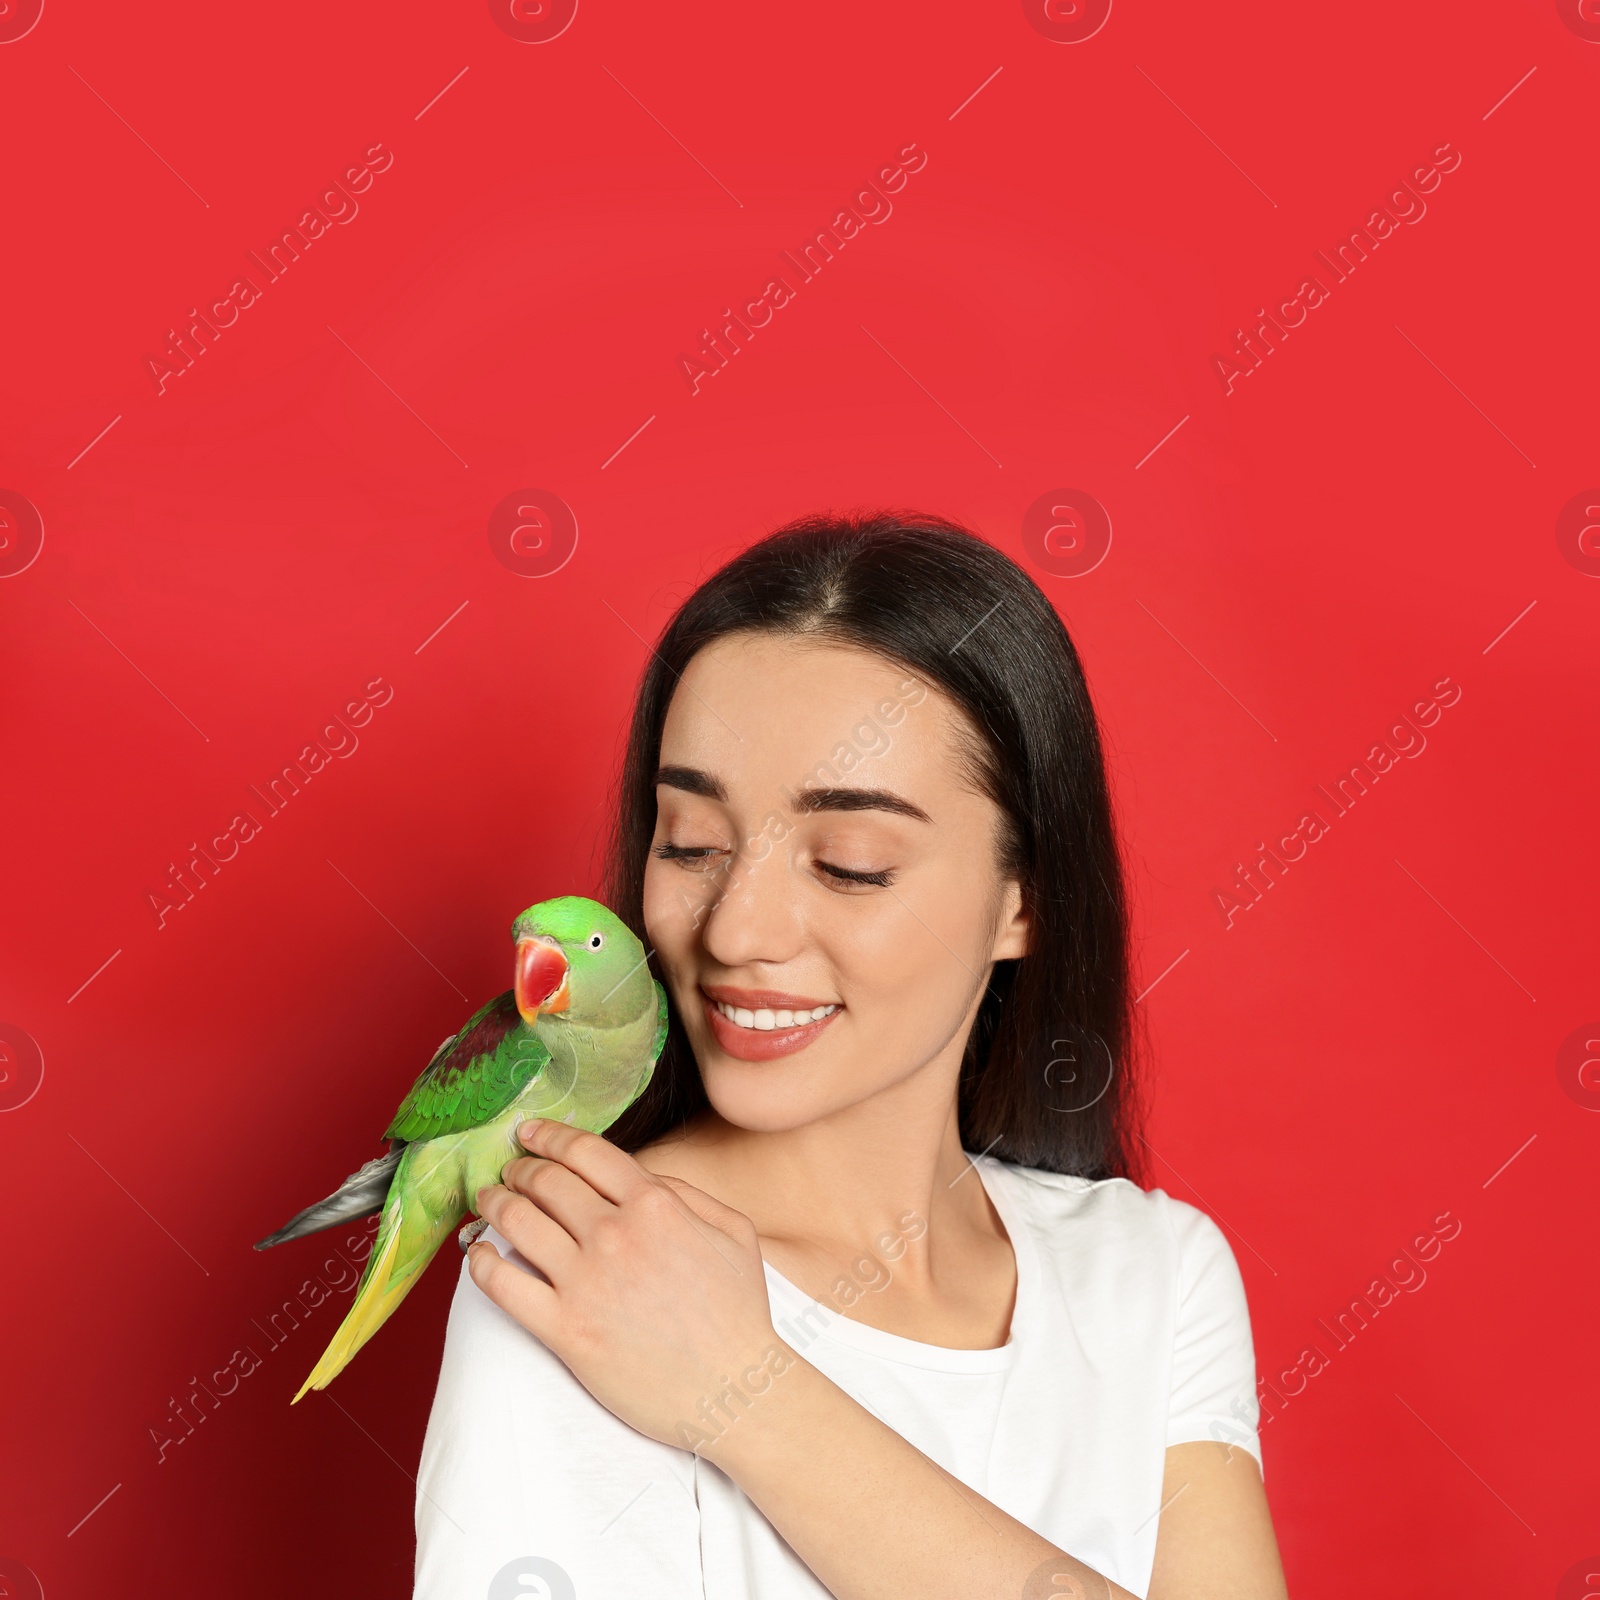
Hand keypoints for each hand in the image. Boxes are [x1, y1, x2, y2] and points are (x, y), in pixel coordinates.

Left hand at [469, 1118, 790, 1451]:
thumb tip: (640, 1172)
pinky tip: (477, 1254)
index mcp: (655, 1205)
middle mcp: (614, 1235)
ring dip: (495, 1204)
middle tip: (510, 1171)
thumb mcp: (732, 1231)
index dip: (550, 1136)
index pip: (586, 1152)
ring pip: (517, 1223)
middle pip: (546, 1182)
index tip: (530, 1133)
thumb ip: (685, 1192)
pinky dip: (480, 1263)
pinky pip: (503, 1286)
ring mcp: (585, 1283)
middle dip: (520, 1169)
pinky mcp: (565, 1330)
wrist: (733, 1391)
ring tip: (488, 1200)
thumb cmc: (738, 1312)